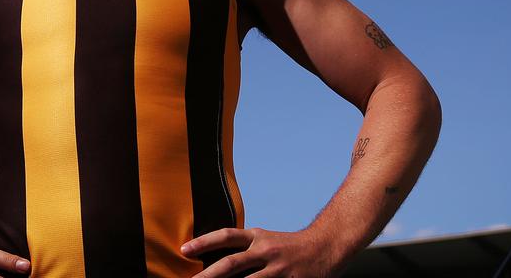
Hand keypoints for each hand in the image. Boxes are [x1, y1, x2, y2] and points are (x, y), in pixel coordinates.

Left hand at [181, 227, 339, 277]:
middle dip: (208, 276)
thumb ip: (244, 248)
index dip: (204, 242)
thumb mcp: (266, 240)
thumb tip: (217, 261)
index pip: (226, 236)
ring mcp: (277, 269)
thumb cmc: (290, 246)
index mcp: (256, 237)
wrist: (327, 245)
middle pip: (231, 263)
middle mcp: (264, 251)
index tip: (184, 249)